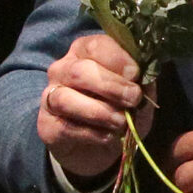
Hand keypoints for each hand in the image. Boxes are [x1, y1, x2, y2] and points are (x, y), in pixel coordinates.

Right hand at [37, 34, 148, 182]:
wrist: (102, 146)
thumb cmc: (121, 109)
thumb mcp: (139, 92)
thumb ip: (142, 81)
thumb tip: (145, 75)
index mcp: (86, 52)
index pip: (96, 45)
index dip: (117, 58)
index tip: (136, 74)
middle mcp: (63, 70)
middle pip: (79, 71)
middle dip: (111, 86)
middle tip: (133, 99)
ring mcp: (50, 97)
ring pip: (66, 99)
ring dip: (100, 112)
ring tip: (121, 121)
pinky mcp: (47, 125)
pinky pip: (65, 127)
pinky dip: (92, 133)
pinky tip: (108, 136)